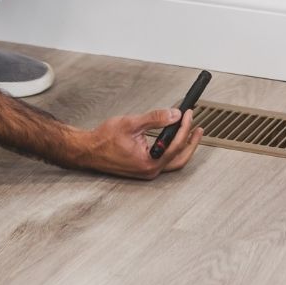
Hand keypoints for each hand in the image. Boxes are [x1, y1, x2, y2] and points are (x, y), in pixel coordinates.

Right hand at [79, 107, 203, 178]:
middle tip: (197, 126)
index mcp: (149, 162)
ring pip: (174, 161)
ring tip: (190, 130)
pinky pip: (165, 160)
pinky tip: (173, 136)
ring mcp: (147, 171)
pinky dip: (173, 148)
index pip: (175, 144)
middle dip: (191, 141)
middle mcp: (150, 170)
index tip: (188, 113)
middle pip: (180, 158)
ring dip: (184, 145)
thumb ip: (155, 118)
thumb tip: (174, 114)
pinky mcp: (144, 167)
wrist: (88, 150)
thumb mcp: (132, 123)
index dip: (184, 126)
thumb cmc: (104, 140)